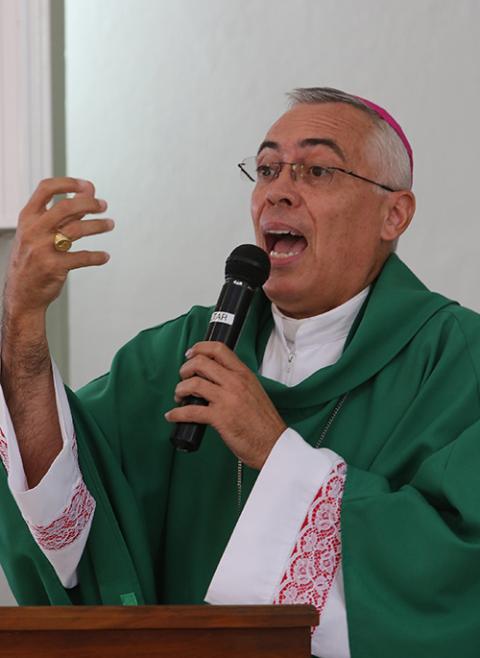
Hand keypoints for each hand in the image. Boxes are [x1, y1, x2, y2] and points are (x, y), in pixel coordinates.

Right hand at [4, 177, 113, 319]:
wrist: (22, 293)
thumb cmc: (34, 257)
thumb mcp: (40, 231)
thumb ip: (64, 212)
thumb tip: (89, 190)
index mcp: (28, 217)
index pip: (46, 188)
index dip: (68, 183)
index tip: (88, 186)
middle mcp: (34, 230)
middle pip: (66, 207)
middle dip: (89, 203)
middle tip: (104, 205)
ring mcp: (43, 248)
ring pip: (77, 230)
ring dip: (98, 226)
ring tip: (110, 224)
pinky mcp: (54, 267)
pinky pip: (82, 258)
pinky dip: (97, 256)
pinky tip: (105, 256)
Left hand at [165, 342, 286, 468]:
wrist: (273, 444)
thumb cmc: (264, 422)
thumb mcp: (254, 391)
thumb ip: (236, 381)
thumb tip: (214, 378)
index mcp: (244, 374)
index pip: (219, 349)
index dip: (200, 348)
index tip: (191, 354)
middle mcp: (235, 382)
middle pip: (201, 363)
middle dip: (185, 369)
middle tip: (183, 378)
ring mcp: (227, 399)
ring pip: (193, 383)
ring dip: (179, 389)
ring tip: (179, 397)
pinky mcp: (220, 418)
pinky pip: (191, 411)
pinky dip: (177, 413)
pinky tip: (172, 416)